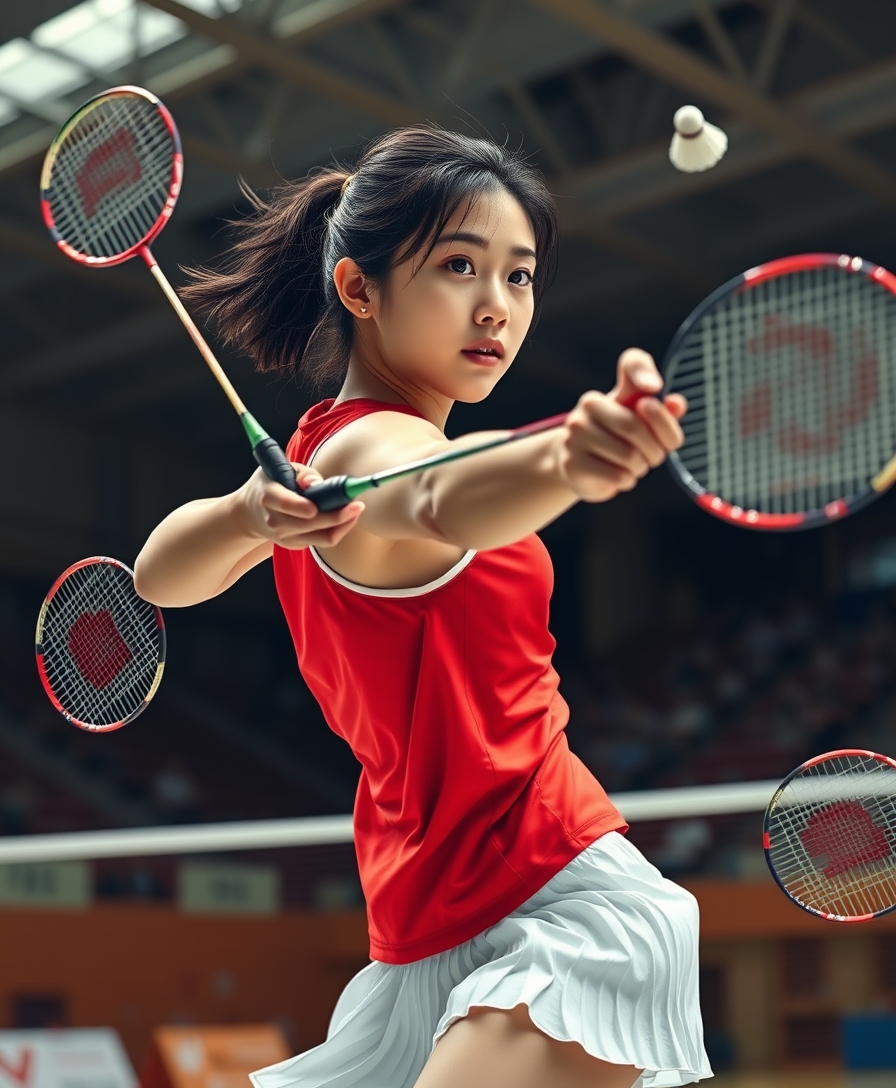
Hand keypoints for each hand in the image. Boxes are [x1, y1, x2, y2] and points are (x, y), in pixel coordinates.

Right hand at [237, 463, 363, 548]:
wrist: (251, 512)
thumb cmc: (271, 484)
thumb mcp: (279, 469)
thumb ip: (301, 473)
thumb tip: (316, 483)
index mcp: (269, 496)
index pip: (286, 504)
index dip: (303, 507)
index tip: (321, 504)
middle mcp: (275, 521)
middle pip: (312, 524)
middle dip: (338, 516)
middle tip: (358, 504)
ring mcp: (284, 537)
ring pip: (323, 537)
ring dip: (344, 524)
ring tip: (356, 509)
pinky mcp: (294, 545)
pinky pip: (323, 540)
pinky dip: (338, 529)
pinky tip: (345, 516)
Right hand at [557, 348, 686, 501]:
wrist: (577, 464)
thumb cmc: (616, 439)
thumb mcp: (640, 423)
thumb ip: (662, 412)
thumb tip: (676, 404)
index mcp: (609, 389)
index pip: (631, 365)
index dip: (644, 374)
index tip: (654, 388)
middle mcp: (587, 406)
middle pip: (635, 426)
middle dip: (655, 448)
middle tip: (653, 457)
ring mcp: (575, 434)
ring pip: (629, 455)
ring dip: (641, 467)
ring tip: (633, 466)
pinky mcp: (572, 463)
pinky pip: (617, 476)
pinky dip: (627, 481)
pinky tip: (620, 476)